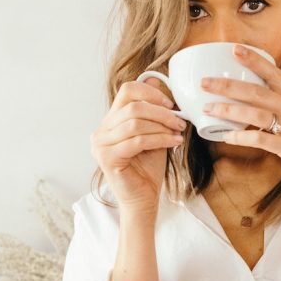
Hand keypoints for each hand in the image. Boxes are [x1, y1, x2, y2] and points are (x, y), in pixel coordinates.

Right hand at [91, 77, 187, 216]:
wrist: (143, 200)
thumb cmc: (148, 169)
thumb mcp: (154, 133)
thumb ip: (153, 112)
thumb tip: (158, 80)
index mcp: (110, 122)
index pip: (126, 91)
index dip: (150, 92)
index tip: (170, 104)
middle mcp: (101, 131)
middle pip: (133, 107)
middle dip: (161, 112)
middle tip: (180, 120)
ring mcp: (101, 145)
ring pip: (136, 123)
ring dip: (163, 126)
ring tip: (179, 132)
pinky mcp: (107, 158)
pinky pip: (138, 141)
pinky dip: (160, 139)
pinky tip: (173, 142)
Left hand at [200, 44, 280, 201]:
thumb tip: (253, 98)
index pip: (276, 74)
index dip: (255, 61)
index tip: (234, 49)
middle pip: (260, 92)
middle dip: (229, 85)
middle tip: (206, 83)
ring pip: (258, 113)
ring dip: (230, 110)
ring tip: (209, 109)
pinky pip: (261, 139)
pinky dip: (241, 137)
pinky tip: (226, 136)